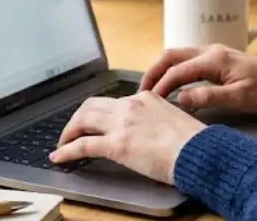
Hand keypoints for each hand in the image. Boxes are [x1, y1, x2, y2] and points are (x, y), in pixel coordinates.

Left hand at [49, 90, 205, 184]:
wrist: (197, 151)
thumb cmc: (192, 141)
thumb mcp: (173, 119)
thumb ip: (155, 118)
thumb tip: (148, 129)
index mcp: (144, 97)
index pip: (114, 101)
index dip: (100, 113)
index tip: (95, 122)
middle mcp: (130, 105)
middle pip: (92, 105)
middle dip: (78, 118)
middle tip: (72, 131)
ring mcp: (121, 124)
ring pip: (83, 120)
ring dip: (69, 131)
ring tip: (62, 143)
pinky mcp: (116, 145)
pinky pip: (83, 146)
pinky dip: (67, 151)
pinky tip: (59, 157)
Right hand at [140, 44, 256, 114]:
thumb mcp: (239, 98)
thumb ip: (207, 97)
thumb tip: (179, 98)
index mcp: (214, 59)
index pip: (178, 70)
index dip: (161, 85)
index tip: (149, 100)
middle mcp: (211, 51)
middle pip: (171, 55)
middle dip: (154, 71)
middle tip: (142, 91)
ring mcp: (214, 53)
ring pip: (178, 55)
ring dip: (163, 69)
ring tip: (152, 89)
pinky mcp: (218, 59)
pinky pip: (188, 60)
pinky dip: (174, 70)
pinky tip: (172, 85)